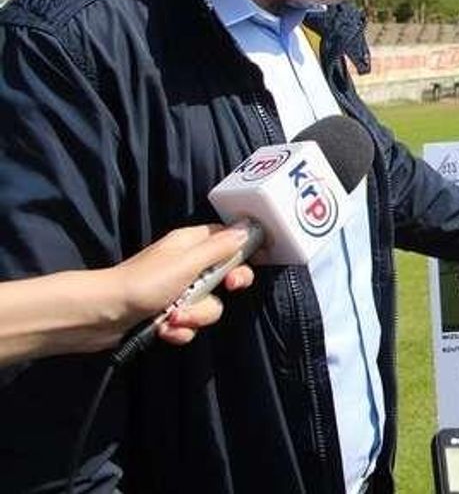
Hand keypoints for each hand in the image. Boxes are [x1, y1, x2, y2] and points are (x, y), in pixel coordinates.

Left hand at [110, 223, 255, 345]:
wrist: (100, 315)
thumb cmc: (143, 282)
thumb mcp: (188, 262)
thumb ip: (220, 248)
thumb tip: (247, 229)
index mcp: (192, 244)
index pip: (229, 239)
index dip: (245, 249)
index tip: (257, 260)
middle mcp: (188, 265)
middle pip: (226, 275)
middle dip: (225, 288)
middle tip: (227, 288)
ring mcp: (179, 292)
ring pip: (210, 305)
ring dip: (197, 315)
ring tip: (175, 318)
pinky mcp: (169, 315)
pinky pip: (191, 324)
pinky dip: (180, 330)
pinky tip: (165, 330)